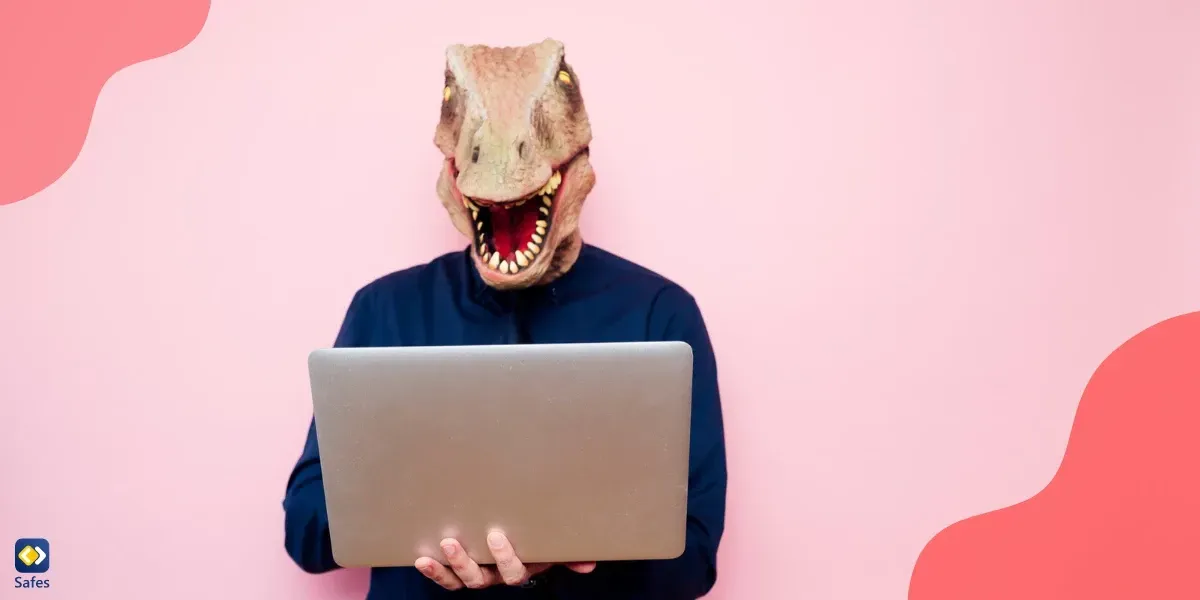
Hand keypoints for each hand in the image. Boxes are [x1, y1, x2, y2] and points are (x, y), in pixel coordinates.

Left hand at [414, 531, 595, 589]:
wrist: (511, 534)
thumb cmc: (535, 539)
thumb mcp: (552, 547)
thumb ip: (568, 555)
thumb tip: (589, 565)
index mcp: (518, 569)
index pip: (512, 572)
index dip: (504, 558)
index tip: (496, 536)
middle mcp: (494, 576)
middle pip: (480, 579)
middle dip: (465, 563)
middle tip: (454, 543)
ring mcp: (475, 574)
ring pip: (460, 579)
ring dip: (446, 567)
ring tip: (438, 547)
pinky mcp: (457, 571)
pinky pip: (445, 577)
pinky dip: (434, 571)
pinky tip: (422, 559)